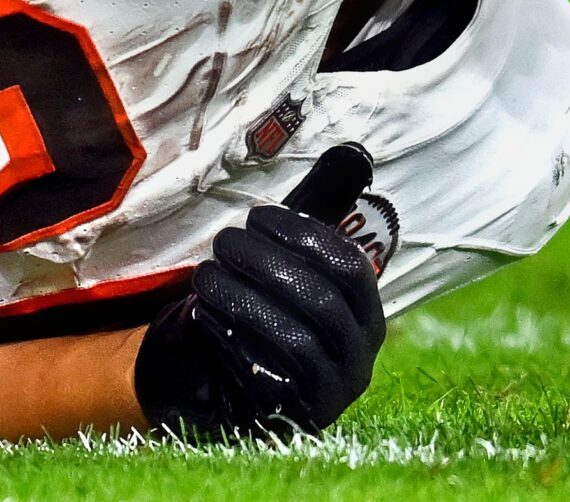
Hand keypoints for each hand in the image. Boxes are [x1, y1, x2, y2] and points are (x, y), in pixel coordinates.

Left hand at [134, 204, 386, 437]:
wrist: (231, 388)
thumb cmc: (267, 313)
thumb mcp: (293, 268)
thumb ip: (318, 220)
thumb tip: (352, 152)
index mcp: (367, 315)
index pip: (350, 266)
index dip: (304, 234)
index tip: (258, 216)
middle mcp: (359, 357)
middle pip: (320, 299)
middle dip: (265, 263)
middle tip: (224, 241)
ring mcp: (330, 393)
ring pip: (292, 338)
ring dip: (242, 298)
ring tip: (205, 274)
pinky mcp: (291, 418)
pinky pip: (265, 376)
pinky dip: (231, 340)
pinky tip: (202, 315)